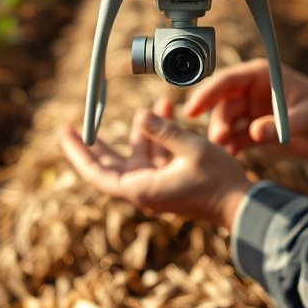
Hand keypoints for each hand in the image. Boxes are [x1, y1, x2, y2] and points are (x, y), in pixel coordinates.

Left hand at [60, 97, 254, 228]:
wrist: (241, 204)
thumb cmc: (218, 181)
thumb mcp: (191, 149)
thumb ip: (163, 131)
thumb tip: (140, 114)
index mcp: (141, 188)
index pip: (97, 173)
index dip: (78, 153)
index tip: (66, 132)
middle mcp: (143, 188)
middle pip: (109, 164)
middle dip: (96, 141)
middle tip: (80, 120)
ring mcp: (155, 184)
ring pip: (135, 155)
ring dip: (141, 129)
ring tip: (157, 103)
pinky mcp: (168, 180)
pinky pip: (153, 155)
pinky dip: (157, 135)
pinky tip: (166, 110)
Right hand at [184, 59, 307, 166]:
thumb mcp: (307, 117)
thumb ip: (281, 124)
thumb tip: (255, 132)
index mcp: (261, 75)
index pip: (227, 80)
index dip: (207, 93)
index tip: (191, 109)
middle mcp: (252, 90)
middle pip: (223, 102)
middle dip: (217, 120)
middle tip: (217, 140)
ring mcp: (251, 110)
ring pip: (226, 120)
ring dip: (222, 135)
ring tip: (224, 151)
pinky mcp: (253, 128)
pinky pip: (235, 136)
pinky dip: (231, 146)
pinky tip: (231, 156)